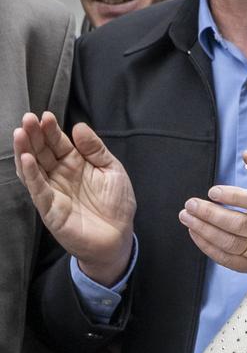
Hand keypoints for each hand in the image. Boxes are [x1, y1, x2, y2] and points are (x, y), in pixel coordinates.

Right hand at [13, 113, 136, 286]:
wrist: (119, 236)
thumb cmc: (116, 204)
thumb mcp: (112, 170)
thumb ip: (95, 150)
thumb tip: (79, 127)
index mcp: (75, 164)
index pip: (57, 143)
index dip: (50, 130)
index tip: (46, 116)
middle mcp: (59, 175)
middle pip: (42, 152)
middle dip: (34, 135)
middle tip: (28, 118)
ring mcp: (52, 191)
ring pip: (33, 168)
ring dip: (25, 150)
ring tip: (20, 133)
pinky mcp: (49, 209)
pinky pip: (37, 189)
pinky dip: (31, 174)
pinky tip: (26, 159)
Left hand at [181, 150, 246, 272]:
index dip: (235, 197)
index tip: (212, 191)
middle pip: (241, 225)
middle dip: (211, 215)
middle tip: (190, 204)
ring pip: (230, 243)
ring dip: (204, 230)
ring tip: (185, 216)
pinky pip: (226, 259)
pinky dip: (206, 246)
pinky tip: (194, 231)